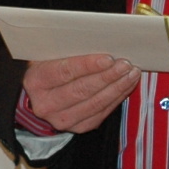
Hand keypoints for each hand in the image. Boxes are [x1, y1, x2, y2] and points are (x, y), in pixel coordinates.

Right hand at [22, 53, 140, 133]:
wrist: (40, 94)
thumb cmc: (49, 67)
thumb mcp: (49, 55)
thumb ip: (67, 49)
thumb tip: (98, 41)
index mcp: (36, 82)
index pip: (64, 72)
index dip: (87, 65)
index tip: (108, 59)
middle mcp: (46, 104)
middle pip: (81, 90)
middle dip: (107, 77)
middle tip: (125, 65)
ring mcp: (61, 119)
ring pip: (95, 104)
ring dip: (117, 88)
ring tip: (131, 74)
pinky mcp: (77, 127)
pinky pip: (101, 113)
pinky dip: (116, 98)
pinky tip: (126, 86)